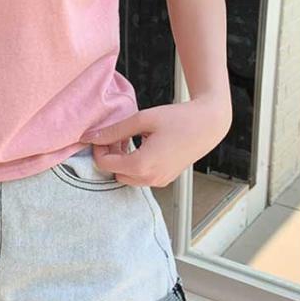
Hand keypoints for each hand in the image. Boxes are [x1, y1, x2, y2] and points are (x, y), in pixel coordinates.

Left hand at [83, 95, 231, 187]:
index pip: (105, 164)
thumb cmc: (177, 119)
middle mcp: (150, 178)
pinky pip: (141, 177)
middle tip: (117, 135)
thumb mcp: (142, 119)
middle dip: (110, 155)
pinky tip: (141, 145)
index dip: (98, 148)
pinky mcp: (165, 179)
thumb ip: (114, 130)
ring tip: (130, 139)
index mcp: (142, 164)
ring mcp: (159, 181)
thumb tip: (91, 137)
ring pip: (127, 177)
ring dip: (122, 161)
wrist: (208, 125)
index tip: (103, 134)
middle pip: (114, 173)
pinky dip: (135, 164)